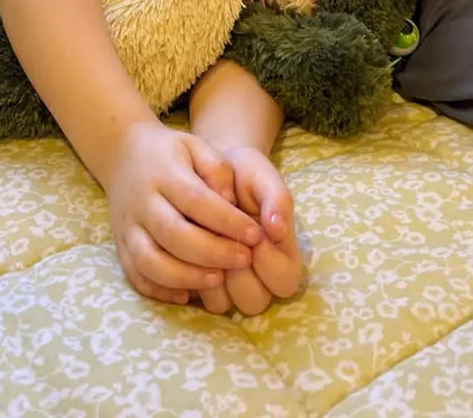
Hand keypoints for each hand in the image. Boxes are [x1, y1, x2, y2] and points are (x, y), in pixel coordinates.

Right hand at [104, 123, 262, 304]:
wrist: (122, 155)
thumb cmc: (169, 152)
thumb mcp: (195, 145)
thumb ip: (217, 169)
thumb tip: (231, 203)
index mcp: (163, 174)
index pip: (197, 201)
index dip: (227, 221)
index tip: (255, 234)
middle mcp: (141, 203)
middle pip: (174, 235)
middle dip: (213, 252)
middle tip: (244, 259)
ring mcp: (127, 227)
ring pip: (151, 262)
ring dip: (186, 277)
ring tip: (218, 279)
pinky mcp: (120, 247)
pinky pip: (136, 276)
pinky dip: (160, 290)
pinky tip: (188, 294)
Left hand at [197, 145, 302, 315]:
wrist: (212, 167)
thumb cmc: (245, 174)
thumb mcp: (265, 179)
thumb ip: (277, 201)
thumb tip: (278, 231)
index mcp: (282, 256)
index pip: (285, 282)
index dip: (269, 261)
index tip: (255, 233)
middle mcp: (257, 277)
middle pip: (253, 302)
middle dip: (238, 271)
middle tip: (227, 238)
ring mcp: (227, 284)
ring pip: (221, 304)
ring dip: (212, 273)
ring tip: (207, 239)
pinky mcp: (199, 281)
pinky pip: (194, 295)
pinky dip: (189, 274)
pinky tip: (187, 245)